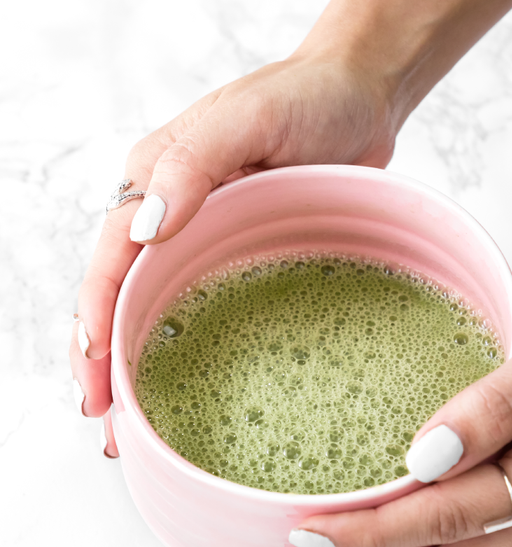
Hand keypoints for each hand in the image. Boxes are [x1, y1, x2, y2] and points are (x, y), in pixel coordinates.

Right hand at [69, 53, 398, 452]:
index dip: (98, 317)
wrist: (359, 102)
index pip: (111, 258)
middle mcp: (173, 215)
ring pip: (157, 308)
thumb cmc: (306, 99)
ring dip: (140, 364)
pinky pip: (205, 305)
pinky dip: (187, 346)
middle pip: (123, 295)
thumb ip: (191, 165)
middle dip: (106, 359)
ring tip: (132, 425)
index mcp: (157, 181)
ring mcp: (208, 240)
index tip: (96, 372)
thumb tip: (148, 228)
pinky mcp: (242, 255)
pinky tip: (188, 383)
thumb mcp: (246, 118)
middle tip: (107, 420)